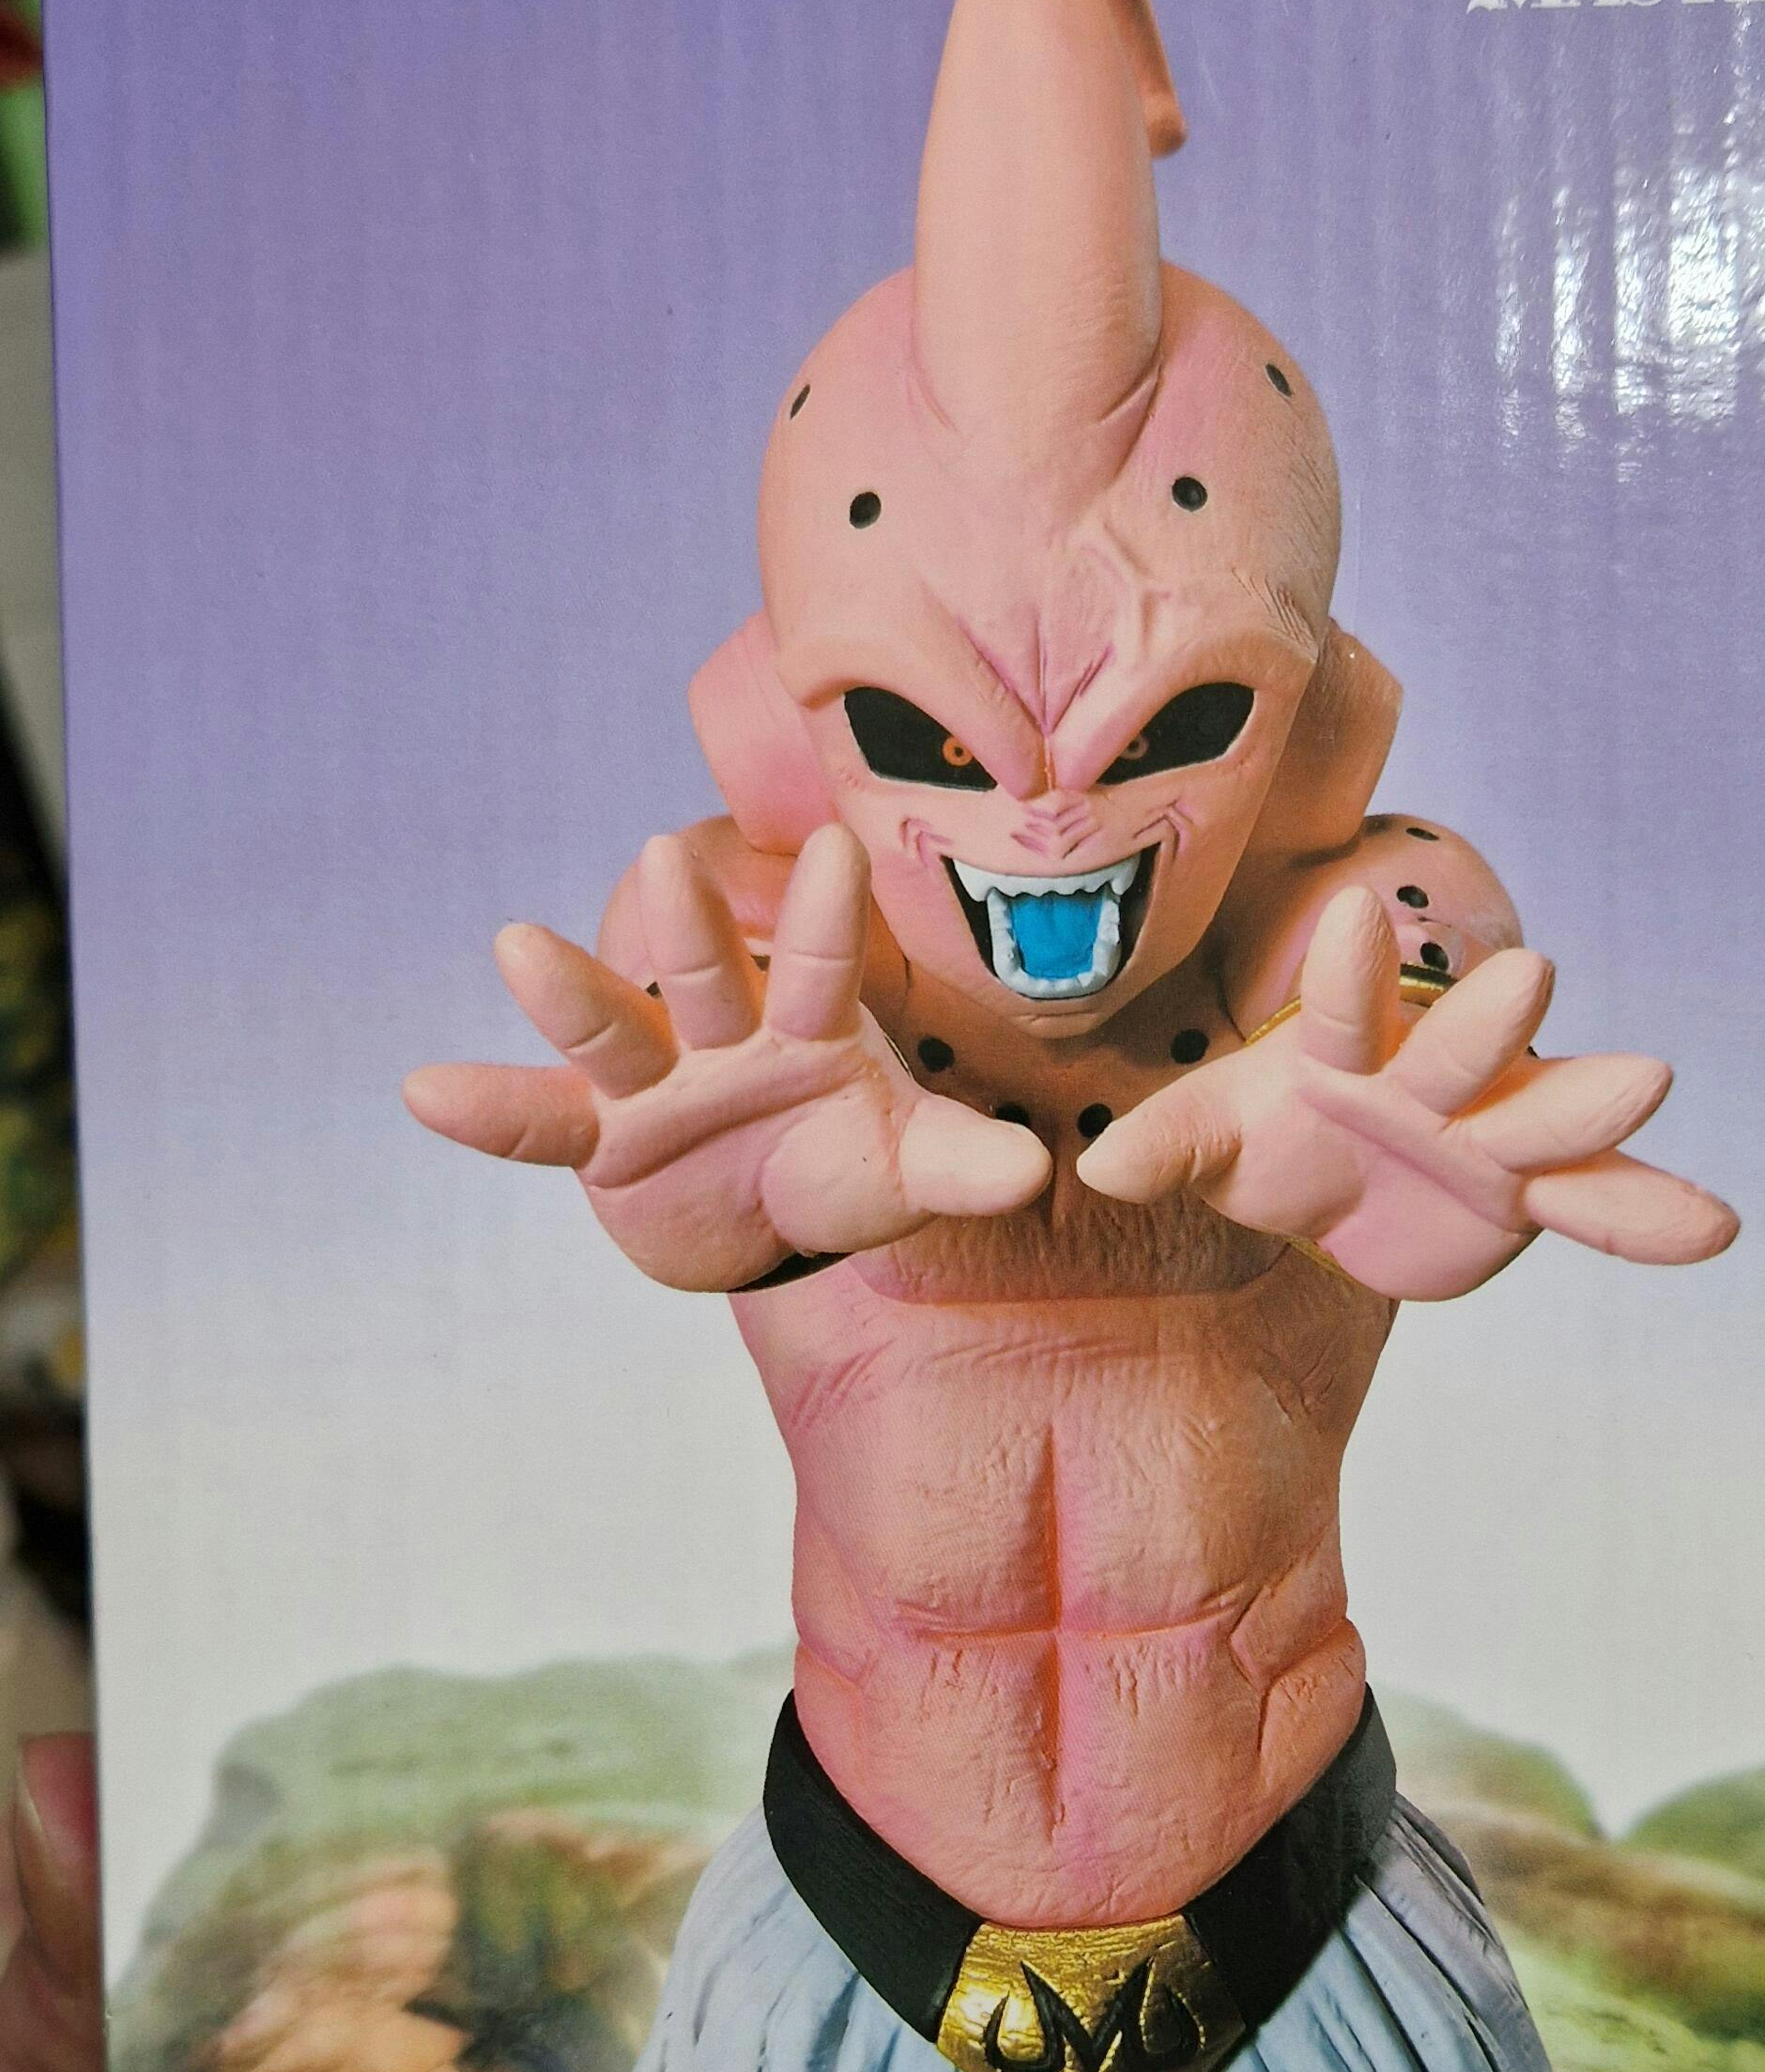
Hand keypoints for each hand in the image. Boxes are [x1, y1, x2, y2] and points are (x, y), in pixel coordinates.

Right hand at [406, 826, 1049, 1288]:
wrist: (761, 1223)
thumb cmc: (843, 1170)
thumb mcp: (904, 1174)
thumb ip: (960, 1166)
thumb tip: (1035, 1171)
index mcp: (810, 1026)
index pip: (825, 966)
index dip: (829, 917)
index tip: (838, 847)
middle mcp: (723, 1031)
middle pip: (708, 974)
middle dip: (692, 926)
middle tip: (668, 854)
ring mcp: (651, 1079)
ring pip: (610, 1028)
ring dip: (568, 990)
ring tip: (516, 944)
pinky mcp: (596, 1135)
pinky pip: (536, 1123)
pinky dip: (487, 1111)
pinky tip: (422, 1092)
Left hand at [1080, 890, 1735, 1298]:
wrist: (1337, 1196)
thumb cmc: (1267, 1141)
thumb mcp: (1207, 1144)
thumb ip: (1167, 1148)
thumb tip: (1097, 1171)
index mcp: (1345, 1052)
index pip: (1341, 1011)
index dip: (1348, 972)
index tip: (1358, 916)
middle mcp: (1430, 1078)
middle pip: (1462, 1050)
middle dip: (1489, 1022)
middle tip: (1528, 975)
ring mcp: (1489, 1133)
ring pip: (1546, 1117)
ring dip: (1593, 1100)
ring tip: (1651, 1078)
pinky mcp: (1528, 1194)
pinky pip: (1595, 1205)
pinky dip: (1651, 1218)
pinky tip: (1717, 1229)